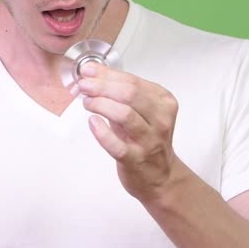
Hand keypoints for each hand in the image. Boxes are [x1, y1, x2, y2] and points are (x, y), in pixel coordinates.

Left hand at [75, 62, 187, 204]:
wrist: (159, 176)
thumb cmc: (147, 139)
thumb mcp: (141, 111)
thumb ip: (120, 91)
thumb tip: (94, 72)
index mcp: (164, 102)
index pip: (133, 81)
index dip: (107, 74)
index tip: (89, 71)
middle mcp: (160, 120)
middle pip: (129, 94)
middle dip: (102, 86)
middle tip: (85, 85)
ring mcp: (149, 141)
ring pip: (124, 114)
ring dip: (100, 104)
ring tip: (88, 102)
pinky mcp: (135, 159)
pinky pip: (115, 144)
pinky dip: (101, 131)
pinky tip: (93, 122)